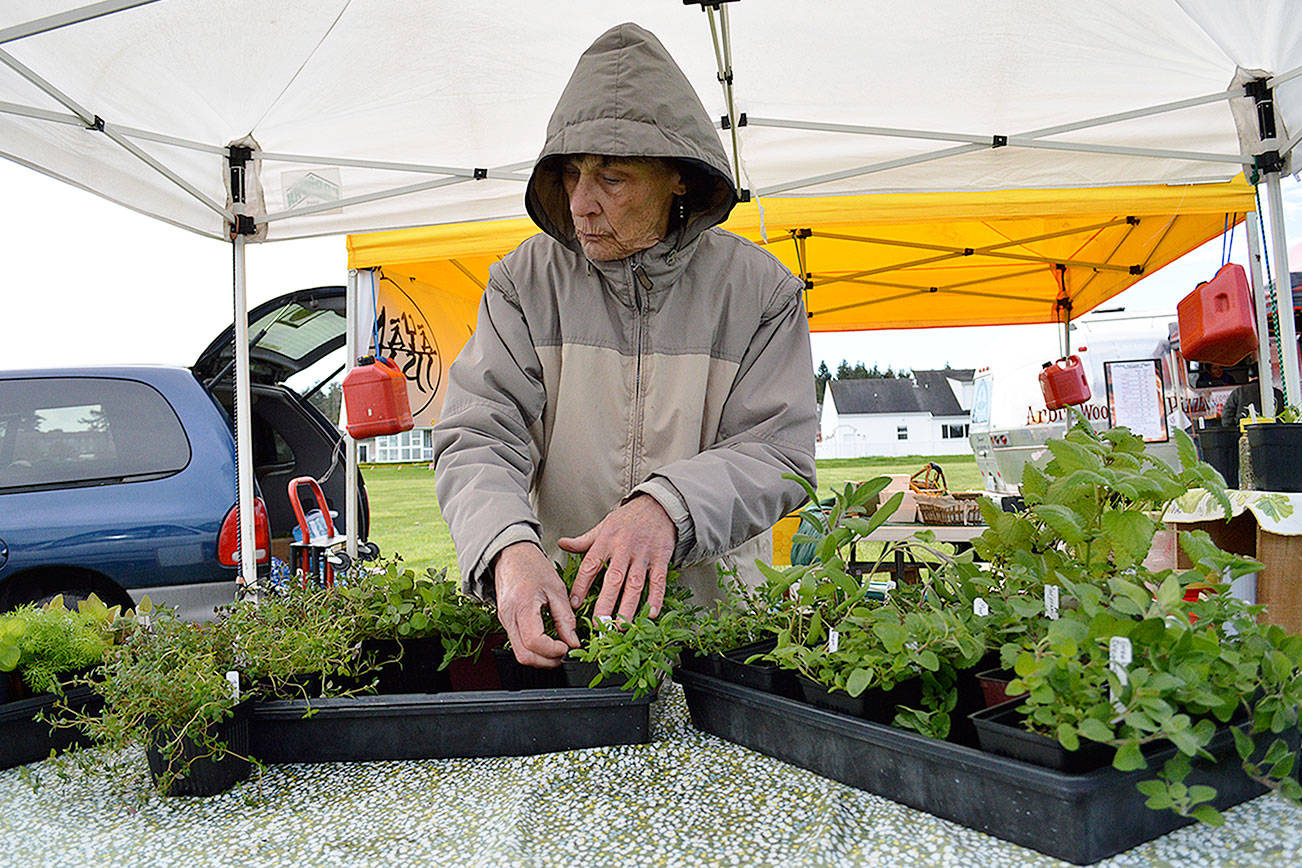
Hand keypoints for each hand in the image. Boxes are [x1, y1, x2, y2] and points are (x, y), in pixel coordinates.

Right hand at [493, 542, 578, 666]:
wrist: (510, 554)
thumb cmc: (532, 565)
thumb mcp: (556, 588)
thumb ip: (565, 618)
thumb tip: (573, 642)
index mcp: (522, 606)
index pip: (534, 642)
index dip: (553, 651)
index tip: (567, 647)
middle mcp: (508, 617)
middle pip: (524, 655)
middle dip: (546, 662)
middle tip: (564, 655)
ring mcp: (504, 621)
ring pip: (519, 653)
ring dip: (540, 658)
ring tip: (558, 649)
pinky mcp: (505, 622)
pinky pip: (518, 644)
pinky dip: (533, 649)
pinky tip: (547, 642)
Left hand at [558, 494, 675, 621]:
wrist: (658, 505)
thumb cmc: (628, 519)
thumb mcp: (603, 526)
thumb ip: (584, 540)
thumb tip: (561, 544)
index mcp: (606, 541)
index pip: (590, 566)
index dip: (581, 586)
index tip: (574, 605)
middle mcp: (624, 548)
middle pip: (613, 580)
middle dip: (605, 604)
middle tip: (599, 625)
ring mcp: (643, 554)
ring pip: (635, 584)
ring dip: (628, 607)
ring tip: (621, 627)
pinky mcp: (661, 558)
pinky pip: (658, 581)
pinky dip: (655, 598)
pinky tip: (650, 614)